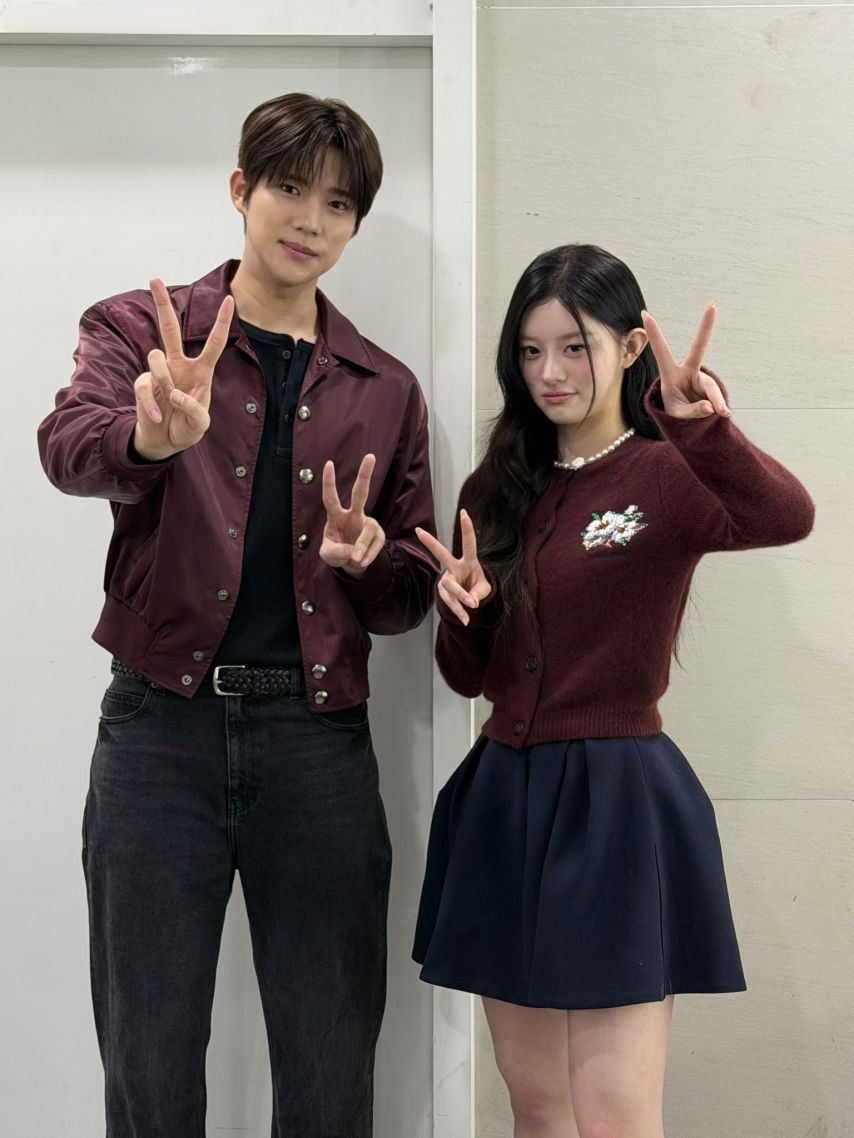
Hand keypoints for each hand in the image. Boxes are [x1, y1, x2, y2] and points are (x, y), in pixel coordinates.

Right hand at [133, 278, 234, 460]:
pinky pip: (144, 386)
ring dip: (164, 381)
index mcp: (200, 371)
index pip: (213, 343)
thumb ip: (194, 409)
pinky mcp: (143, 383)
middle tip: (153, 278)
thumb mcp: (200, 425)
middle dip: (162, 304)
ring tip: (170, 402)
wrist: (164, 441)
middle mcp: (178, 365)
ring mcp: (159, 372)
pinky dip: (151, 404)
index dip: (221, 322)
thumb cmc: (187, 428)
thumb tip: (175, 393)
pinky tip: (158, 417)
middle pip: (169, 329)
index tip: (229, 299)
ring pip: (156, 357)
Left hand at [320, 454, 385, 577]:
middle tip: (370, 456)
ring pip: (369, 529)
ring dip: (362, 545)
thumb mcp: (328, 555)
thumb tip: (354, 552)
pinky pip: (375, 545)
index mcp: (336, 516)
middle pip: (360, 493)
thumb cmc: (336, 553)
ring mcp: (367, 524)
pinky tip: (361, 562)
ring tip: (356, 559)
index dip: (329, 482)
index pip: (330, 498)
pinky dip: (368, 555)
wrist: (351, 564)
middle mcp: (353, 515)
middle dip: (365, 475)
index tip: (329, 463)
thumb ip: (336, 552)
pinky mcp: (378, 536)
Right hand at [415, 509, 492, 625]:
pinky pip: (449, 602)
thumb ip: (479, 593)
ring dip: (460, 598)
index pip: (469, 543)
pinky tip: (465, 620)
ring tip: (470, 609)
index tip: (464, 513)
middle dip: (430, 543)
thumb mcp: (485, 589)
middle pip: (442, 554)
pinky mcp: (442, 591)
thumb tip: (471, 602)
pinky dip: (458, 611)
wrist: (472, 598)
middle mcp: (455, 567)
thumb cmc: (479, 587)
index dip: (467, 529)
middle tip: (419, 531)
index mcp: (469, 561)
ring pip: (449, 587)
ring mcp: (447, 579)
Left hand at [641, 304, 730, 420]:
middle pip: (699, 347)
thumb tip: (711, 406)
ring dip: (716, 401)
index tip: (644, 313)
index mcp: (670, 374)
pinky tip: (723, 414)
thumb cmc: (676, 418)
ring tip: (721, 413)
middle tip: (712, 305)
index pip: (661, 351)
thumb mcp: (677, 416)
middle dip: (706, 326)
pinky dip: (720, 407)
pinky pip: (718, 397)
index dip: (654, 333)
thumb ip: (692, 412)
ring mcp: (702, 378)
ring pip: (711, 388)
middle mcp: (688, 371)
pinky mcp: (712, 388)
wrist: (688, 426)